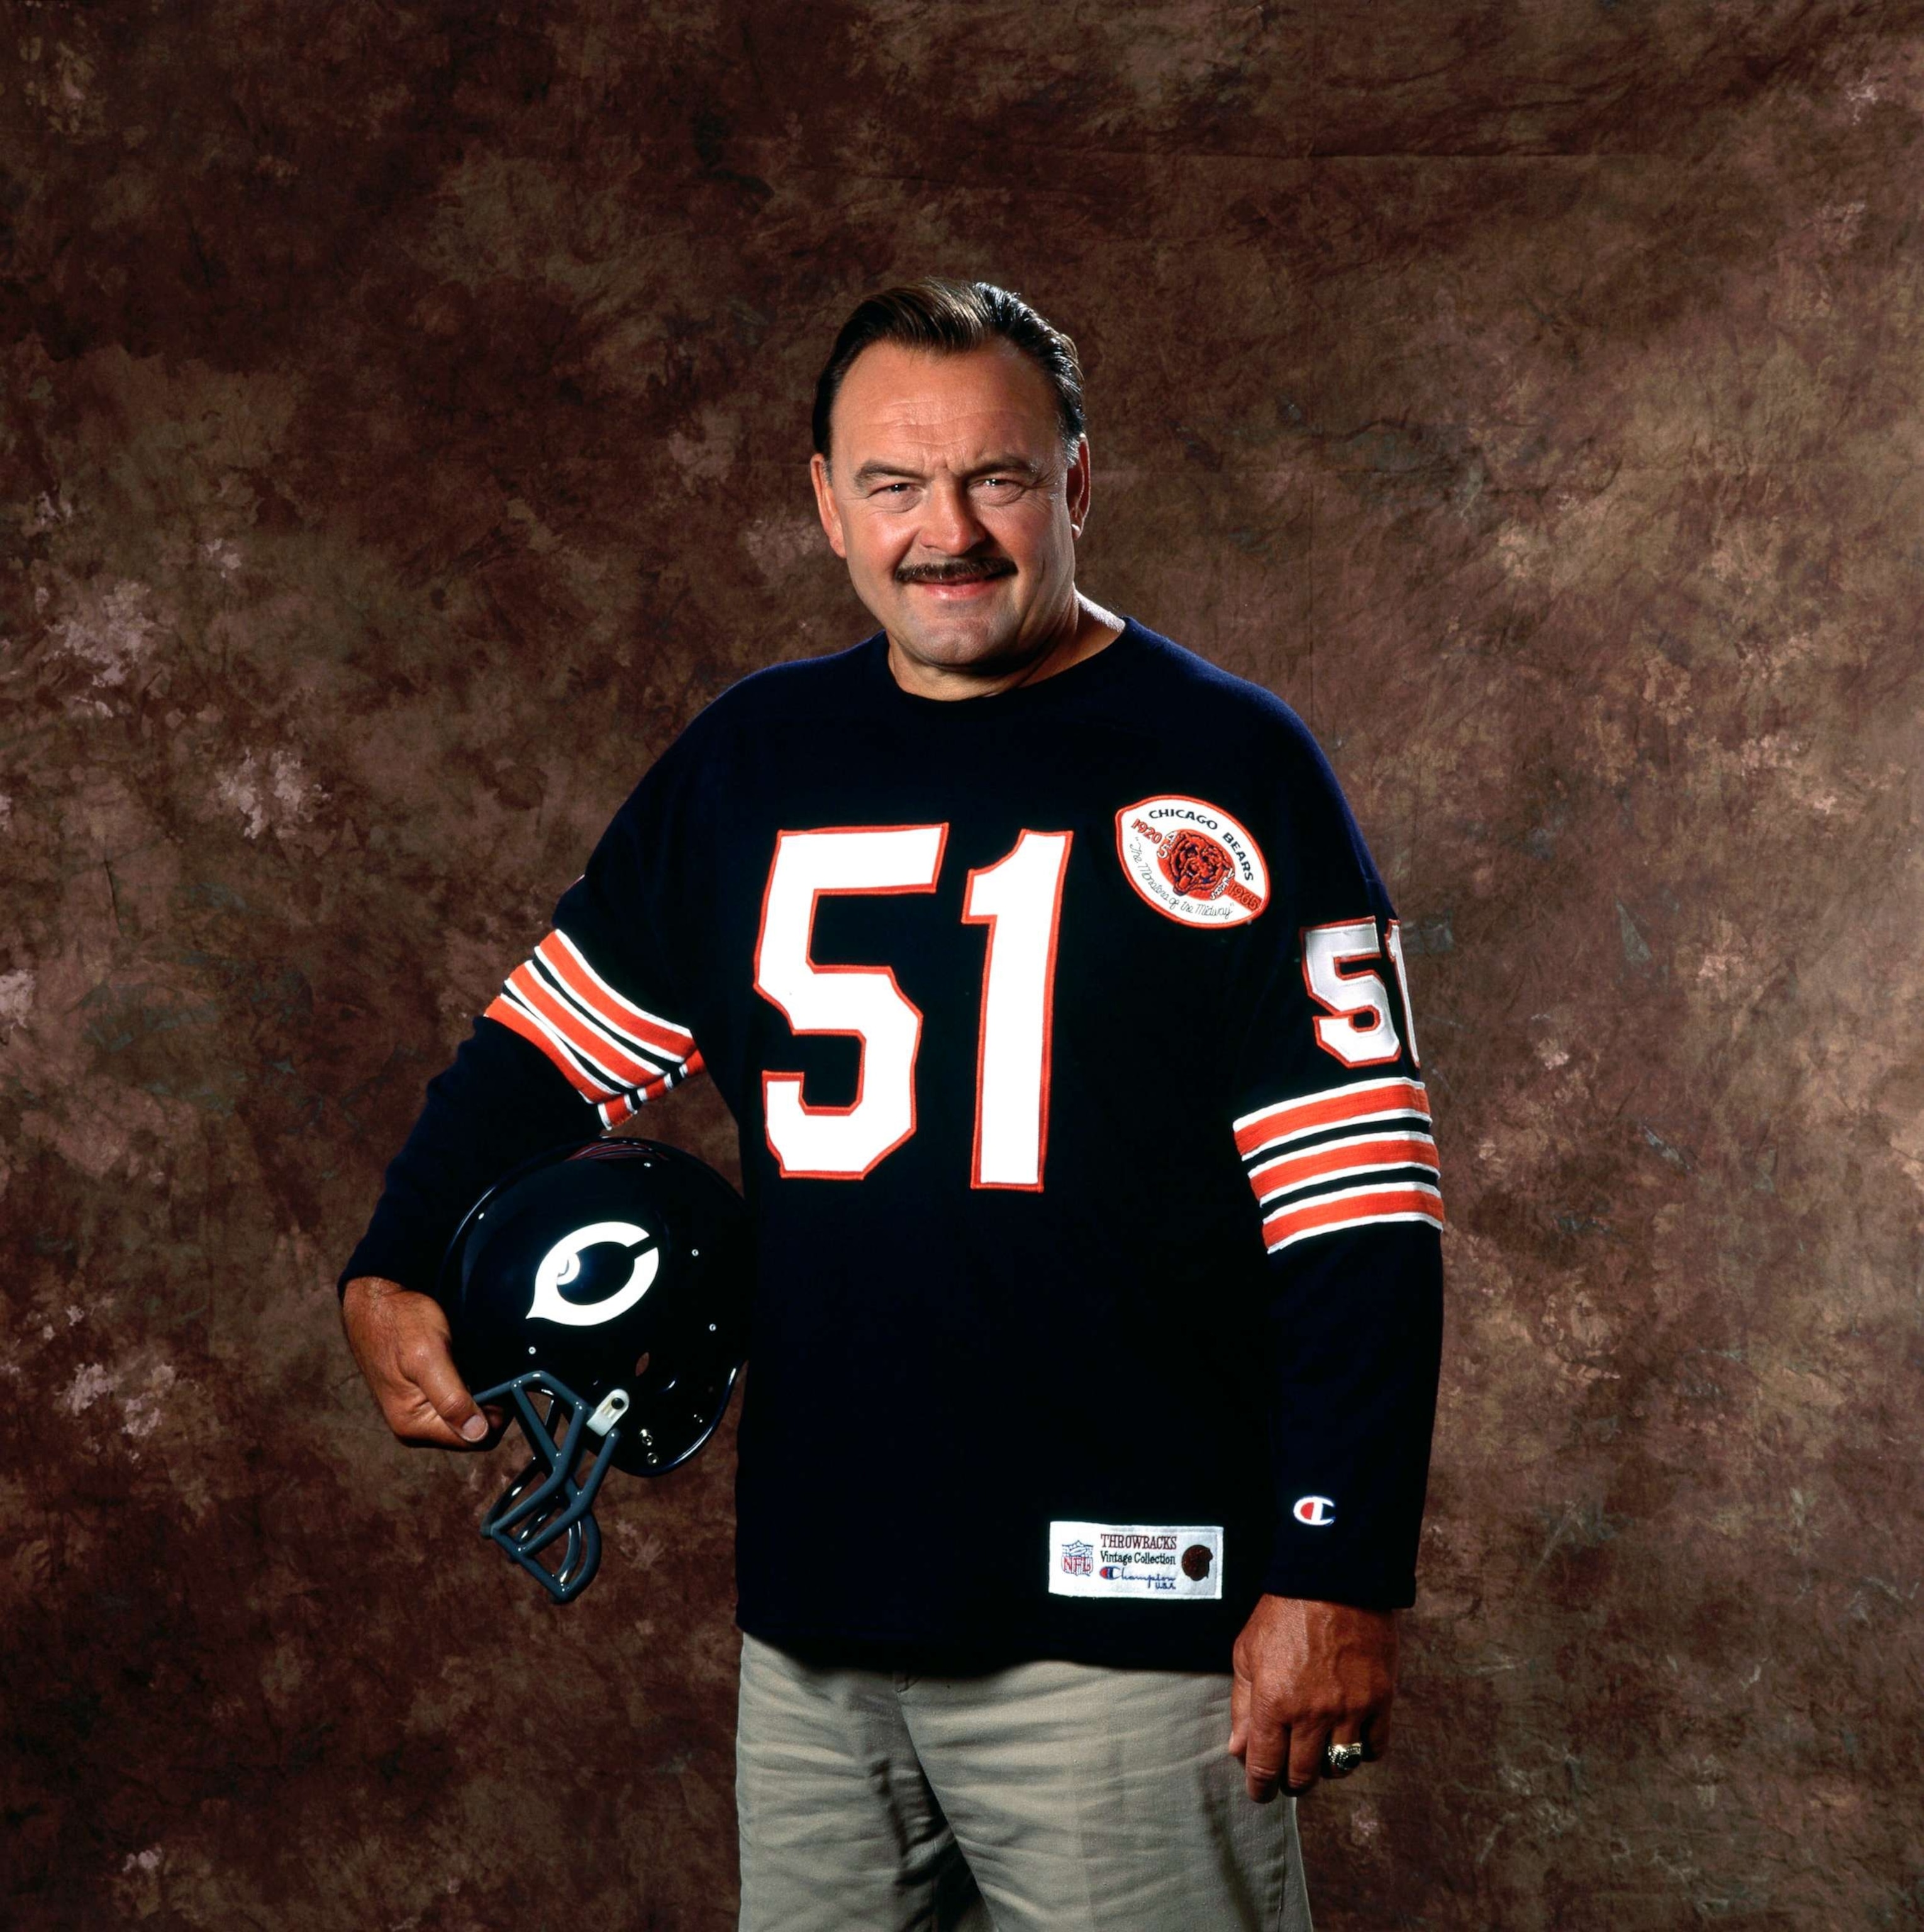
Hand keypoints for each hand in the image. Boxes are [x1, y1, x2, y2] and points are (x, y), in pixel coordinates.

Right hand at [341, 1275, 502, 1448]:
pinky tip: (468, 1366)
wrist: (378, 1302)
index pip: (475, 1439)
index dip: (498, 1415)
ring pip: (465, 1414)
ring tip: (479, 1365)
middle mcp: (414, 1426)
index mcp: (414, 1425)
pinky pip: (454, 1401)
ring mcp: (417, 1412)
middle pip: (472, 1430)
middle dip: (489, 1404)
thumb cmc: (400, 1323)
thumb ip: (451, 1399)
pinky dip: (468, 1386)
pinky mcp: (420, 1396)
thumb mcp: (430, 1357)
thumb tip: (476, 1433)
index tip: (507, 1385)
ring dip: (479, 1394)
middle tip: (494, 1370)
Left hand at [1228, 1593, 1396, 1802]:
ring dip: (1327, 1769)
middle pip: (1302, 1776)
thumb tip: (1238, 1750)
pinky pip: (1374, 1749)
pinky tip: (1350, 1738)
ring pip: (1339, 1769)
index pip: (1265, 1768)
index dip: (1260, 1788)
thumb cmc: (1284, 1612)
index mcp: (1273, 1702)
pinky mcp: (1380, 1700)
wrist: (1333, 1578)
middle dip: (1292, 1781)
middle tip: (1288, 1772)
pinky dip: (1362, 1752)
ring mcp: (1349, 1709)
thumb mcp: (1247, 1652)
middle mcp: (1311, 1714)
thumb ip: (1241, 1704)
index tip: (1260, 1792)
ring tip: (1319, 1753)